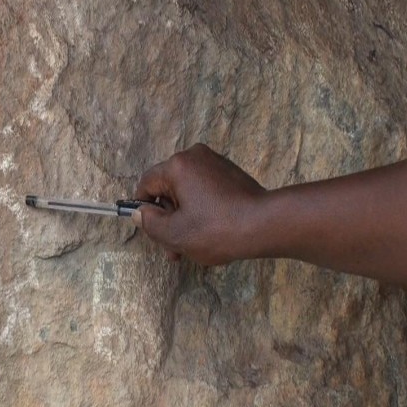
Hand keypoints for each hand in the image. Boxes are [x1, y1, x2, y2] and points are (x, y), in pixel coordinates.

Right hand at [133, 143, 266, 264]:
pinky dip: (202, 210)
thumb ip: (150, 223)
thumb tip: (139, 213)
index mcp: (178, 166)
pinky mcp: (232, 174)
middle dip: (168, 220)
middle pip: (169, 189)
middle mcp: (196, 157)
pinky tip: (210, 234)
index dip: (143, 209)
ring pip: (188, 193)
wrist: (266, 225)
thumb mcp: (175, 234)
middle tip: (174, 250)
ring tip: (192, 248)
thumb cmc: (217, 229)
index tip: (151, 230)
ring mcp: (217, 163)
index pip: (147, 184)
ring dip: (184, 219)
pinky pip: (206, 191)